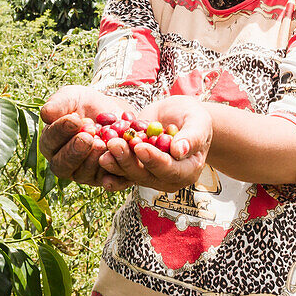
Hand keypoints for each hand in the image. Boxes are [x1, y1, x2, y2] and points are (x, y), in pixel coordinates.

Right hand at [39, 85, 129, 186]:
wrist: (113, 113)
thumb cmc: (85, 104)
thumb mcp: (73, 97)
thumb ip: (59, 103)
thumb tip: (45, 114)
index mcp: (51, 143)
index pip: (50, 141)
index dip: (61, 132)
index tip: (75, 119)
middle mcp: (63, 163)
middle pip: (62, 166)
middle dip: (75, 151)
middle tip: (88, 136)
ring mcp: (83, 173)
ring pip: (83, 175)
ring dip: (92, 161)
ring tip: (103, 143)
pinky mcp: (104, 178)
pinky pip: (106, 180)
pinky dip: (112, 173)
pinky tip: (117, 159)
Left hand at [98, 95, 212, 192]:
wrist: (179, 117)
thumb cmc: (193, 118)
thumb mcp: (198, 122)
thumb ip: (191, 136)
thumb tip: (179, 151)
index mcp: (187, 170)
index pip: (170, 169)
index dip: (154, 159)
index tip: (140, 146)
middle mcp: (167, 178)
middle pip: (146, 176)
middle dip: (128, 160)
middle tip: (114, 144)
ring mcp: (150, 176)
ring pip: (131, 174)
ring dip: (115, 162)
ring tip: (103, 147)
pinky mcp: (135, 169)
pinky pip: (121, 172)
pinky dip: (110, 167)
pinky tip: (98, 159)